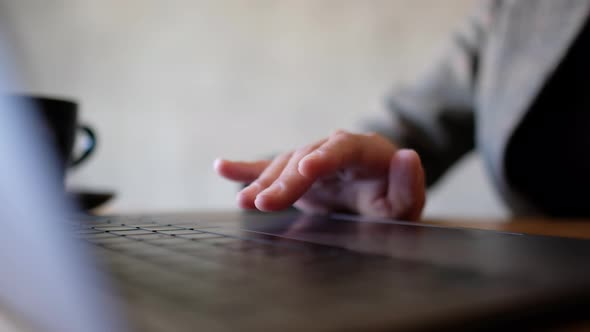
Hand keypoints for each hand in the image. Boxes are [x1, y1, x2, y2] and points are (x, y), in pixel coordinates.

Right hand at [214, 130, 425, 219]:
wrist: (376, 193)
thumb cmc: (392, 198)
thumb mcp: (407, 202)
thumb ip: (408, 184)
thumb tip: (407, 156)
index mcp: (364, 150)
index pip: (343, 149)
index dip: (323, 157)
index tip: (305, 168)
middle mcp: (333, 148)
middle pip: (305, 159)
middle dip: (284, 181)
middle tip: (264, 203)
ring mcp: (310, 158)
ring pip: (283, 165)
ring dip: (263, 183)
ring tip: (245, 201)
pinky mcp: (294, 172)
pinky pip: (267, 167)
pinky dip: (245, 169)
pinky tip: (222, 168)